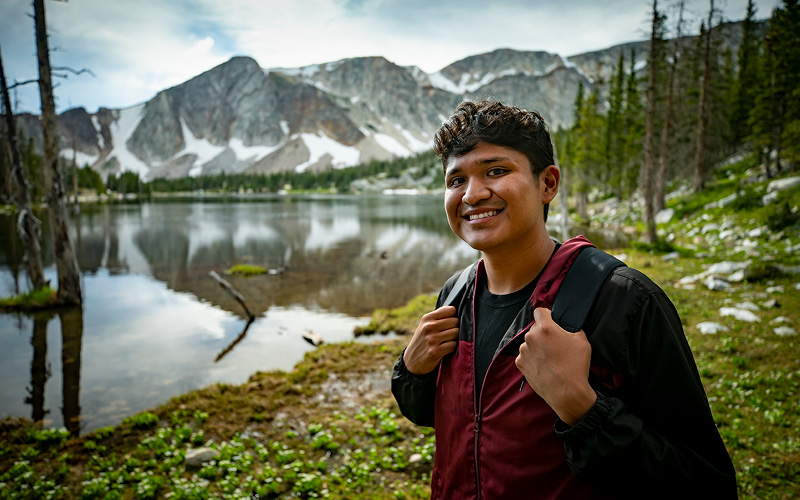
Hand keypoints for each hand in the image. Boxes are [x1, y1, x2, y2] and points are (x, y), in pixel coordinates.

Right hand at [403, 306, 458, 374]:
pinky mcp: (435, 352)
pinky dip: (452, 347)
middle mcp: (428, 327)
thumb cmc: (423, 340)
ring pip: (456, 333)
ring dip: (454, 338)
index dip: (453, 316)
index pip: (451, 310)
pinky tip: (445, 348)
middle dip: (455, 328)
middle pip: (455, 321)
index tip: (450, 322)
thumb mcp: (425, 325)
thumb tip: (457, 310)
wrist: (411, 360)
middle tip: (448, 333)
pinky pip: (453, 345)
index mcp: (427, 318)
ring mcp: (431, 339)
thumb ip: (439, 316)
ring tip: (446, 341)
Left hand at [515, 307, 596, 425]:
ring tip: (550, 358)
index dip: (548, 315)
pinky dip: (532, 358)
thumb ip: (571, 327)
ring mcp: (523, 351)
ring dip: (537, 346)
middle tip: (555, 345)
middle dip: (544, 333)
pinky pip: (526, 355)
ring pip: (530, 342)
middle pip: (535, 328)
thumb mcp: (582, 340)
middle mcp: (531, 337)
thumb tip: (565, 325)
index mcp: (545, 328)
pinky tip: (543, 366)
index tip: (552, 322)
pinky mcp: (520, 363)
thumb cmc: (576, 366)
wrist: (567, 393)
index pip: (540, 311)